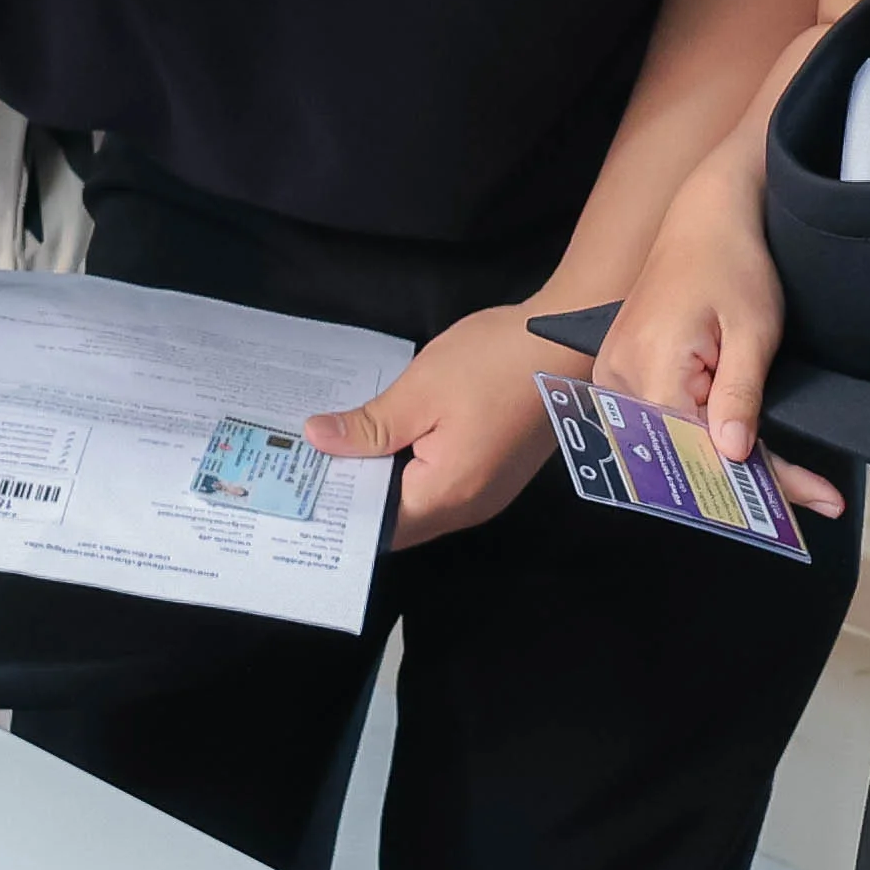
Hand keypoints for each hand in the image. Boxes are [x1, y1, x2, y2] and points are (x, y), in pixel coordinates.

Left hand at [304, 302, 569, 543]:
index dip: (340, 512)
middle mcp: (470, 508)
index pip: (380, 528)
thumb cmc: (495, 362)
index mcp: (447, 495)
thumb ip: (368, 425)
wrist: (568, 341)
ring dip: (384, 481)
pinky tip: (389, 439)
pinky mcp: (498, 472)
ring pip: (421, 503)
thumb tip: (317, 440)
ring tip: (340, 450)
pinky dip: (412, 469)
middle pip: (400, 521)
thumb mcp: (421, 389)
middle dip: (357, 495)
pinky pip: (444, 485)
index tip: (301, 488)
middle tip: (309, 464)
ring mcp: (489, 492)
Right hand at [589, 183, 836, 518]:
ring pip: (675, 442)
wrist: (705, 217)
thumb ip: (739, 395)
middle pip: (682, 452)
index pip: (696, 448)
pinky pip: (666, 420)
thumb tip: (731, 455)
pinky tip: (744, 451)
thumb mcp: (753, 329)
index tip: (795, 505)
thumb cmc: (731, 261)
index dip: (748, 480)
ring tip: (789, 483)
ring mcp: (617, 376)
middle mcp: (620, 377)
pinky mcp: (626, 372)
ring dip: (726, 463)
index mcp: (649, 367)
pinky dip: (706, 438)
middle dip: (742, 481)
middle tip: (806, 498)